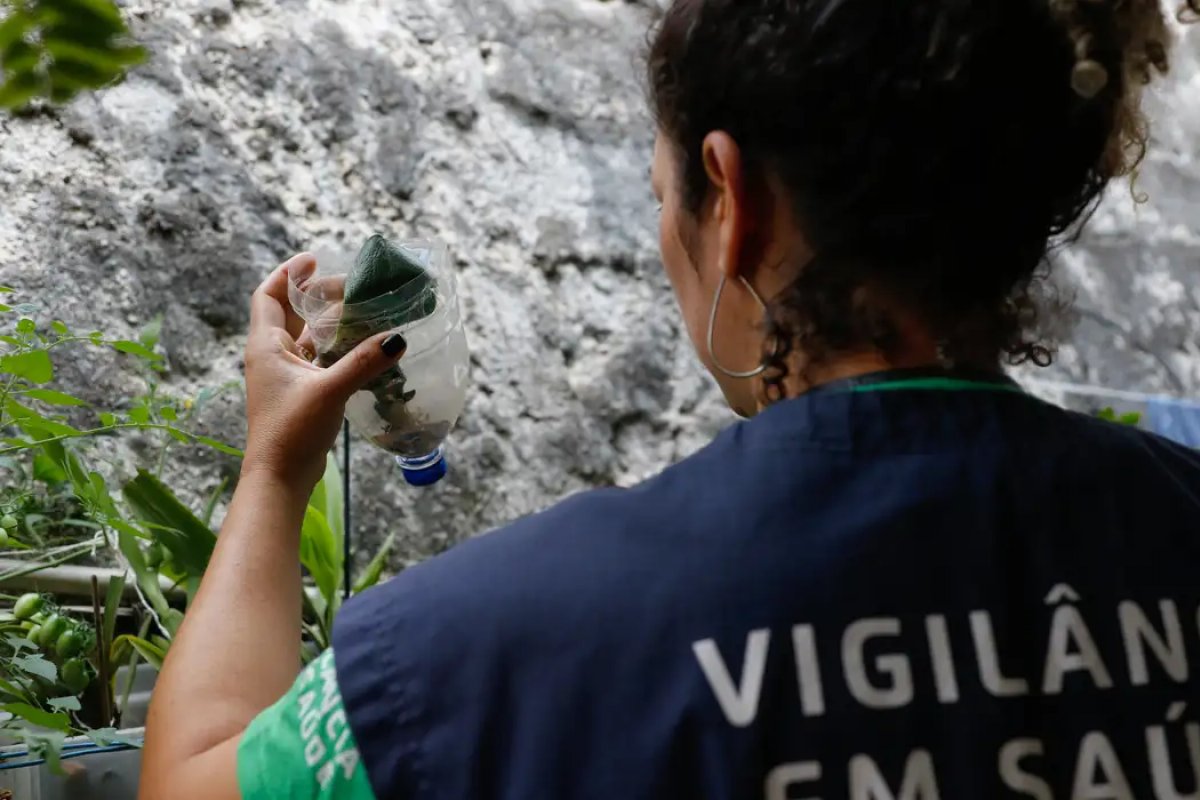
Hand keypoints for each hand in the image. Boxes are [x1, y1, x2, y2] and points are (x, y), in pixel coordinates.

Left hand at [241, 253, 407, 491]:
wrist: (279, 477)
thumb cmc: (292, 431)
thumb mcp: (330, 391)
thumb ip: (363, 362)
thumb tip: (397, 338)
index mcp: (266, 346)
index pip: (269, 295)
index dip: (288, 273)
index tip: (313, 259)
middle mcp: (271, 356)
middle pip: (291, 312)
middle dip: (317, 296)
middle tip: (350, 287)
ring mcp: (284, 376)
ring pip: (306, 337)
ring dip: (328, 322)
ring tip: (358, 310)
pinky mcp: (299, 394)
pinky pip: (317, 359)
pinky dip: (335, 348)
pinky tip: (359, 347)